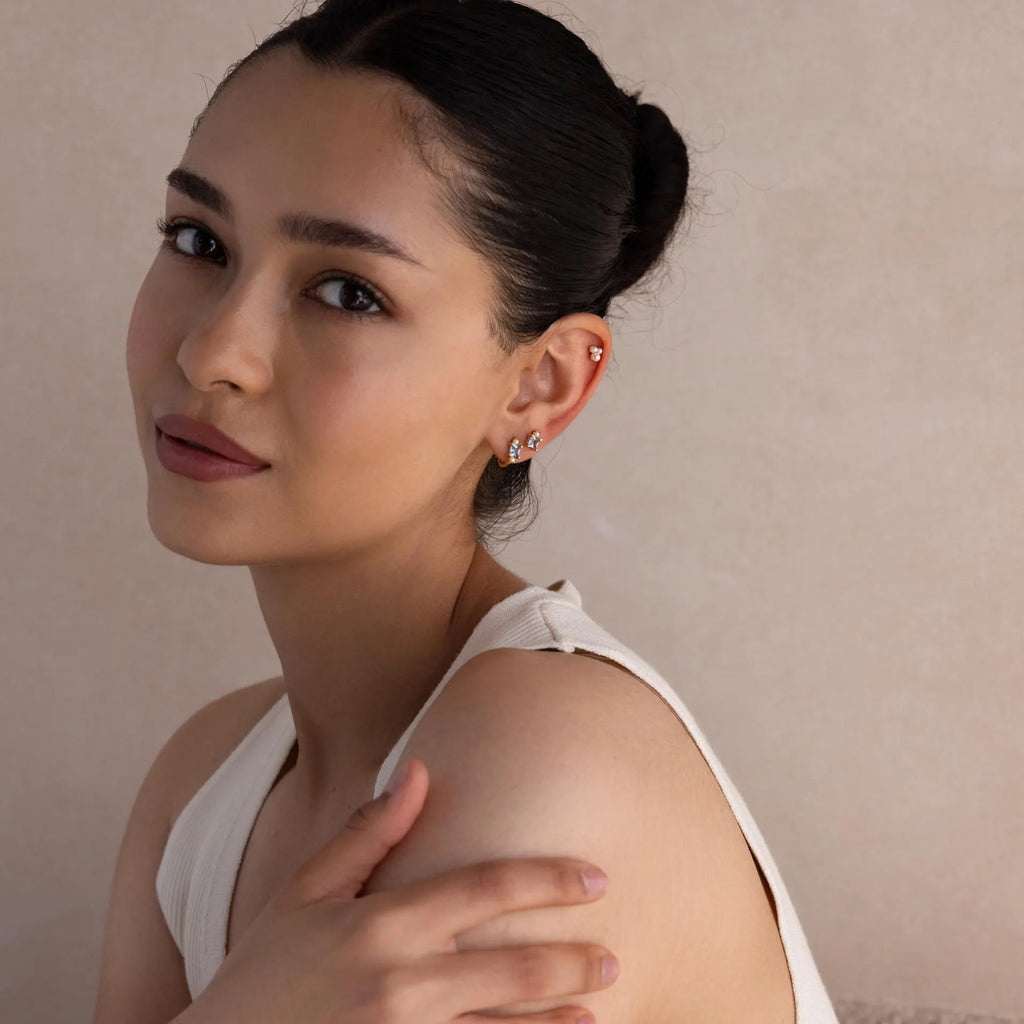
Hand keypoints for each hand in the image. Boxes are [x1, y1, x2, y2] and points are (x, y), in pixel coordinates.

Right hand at [176, 758, 617, 1023]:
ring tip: (602, 1006)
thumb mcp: (304, 893)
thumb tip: (419, 769)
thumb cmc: (262, 974)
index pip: (485, 888)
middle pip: (511, 964)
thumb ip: (367, 834)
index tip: (595, 878)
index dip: (547, 879)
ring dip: (561, 1019)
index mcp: (382, 924)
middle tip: (613, 953)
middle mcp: (401, 981)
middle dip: (572, 958)